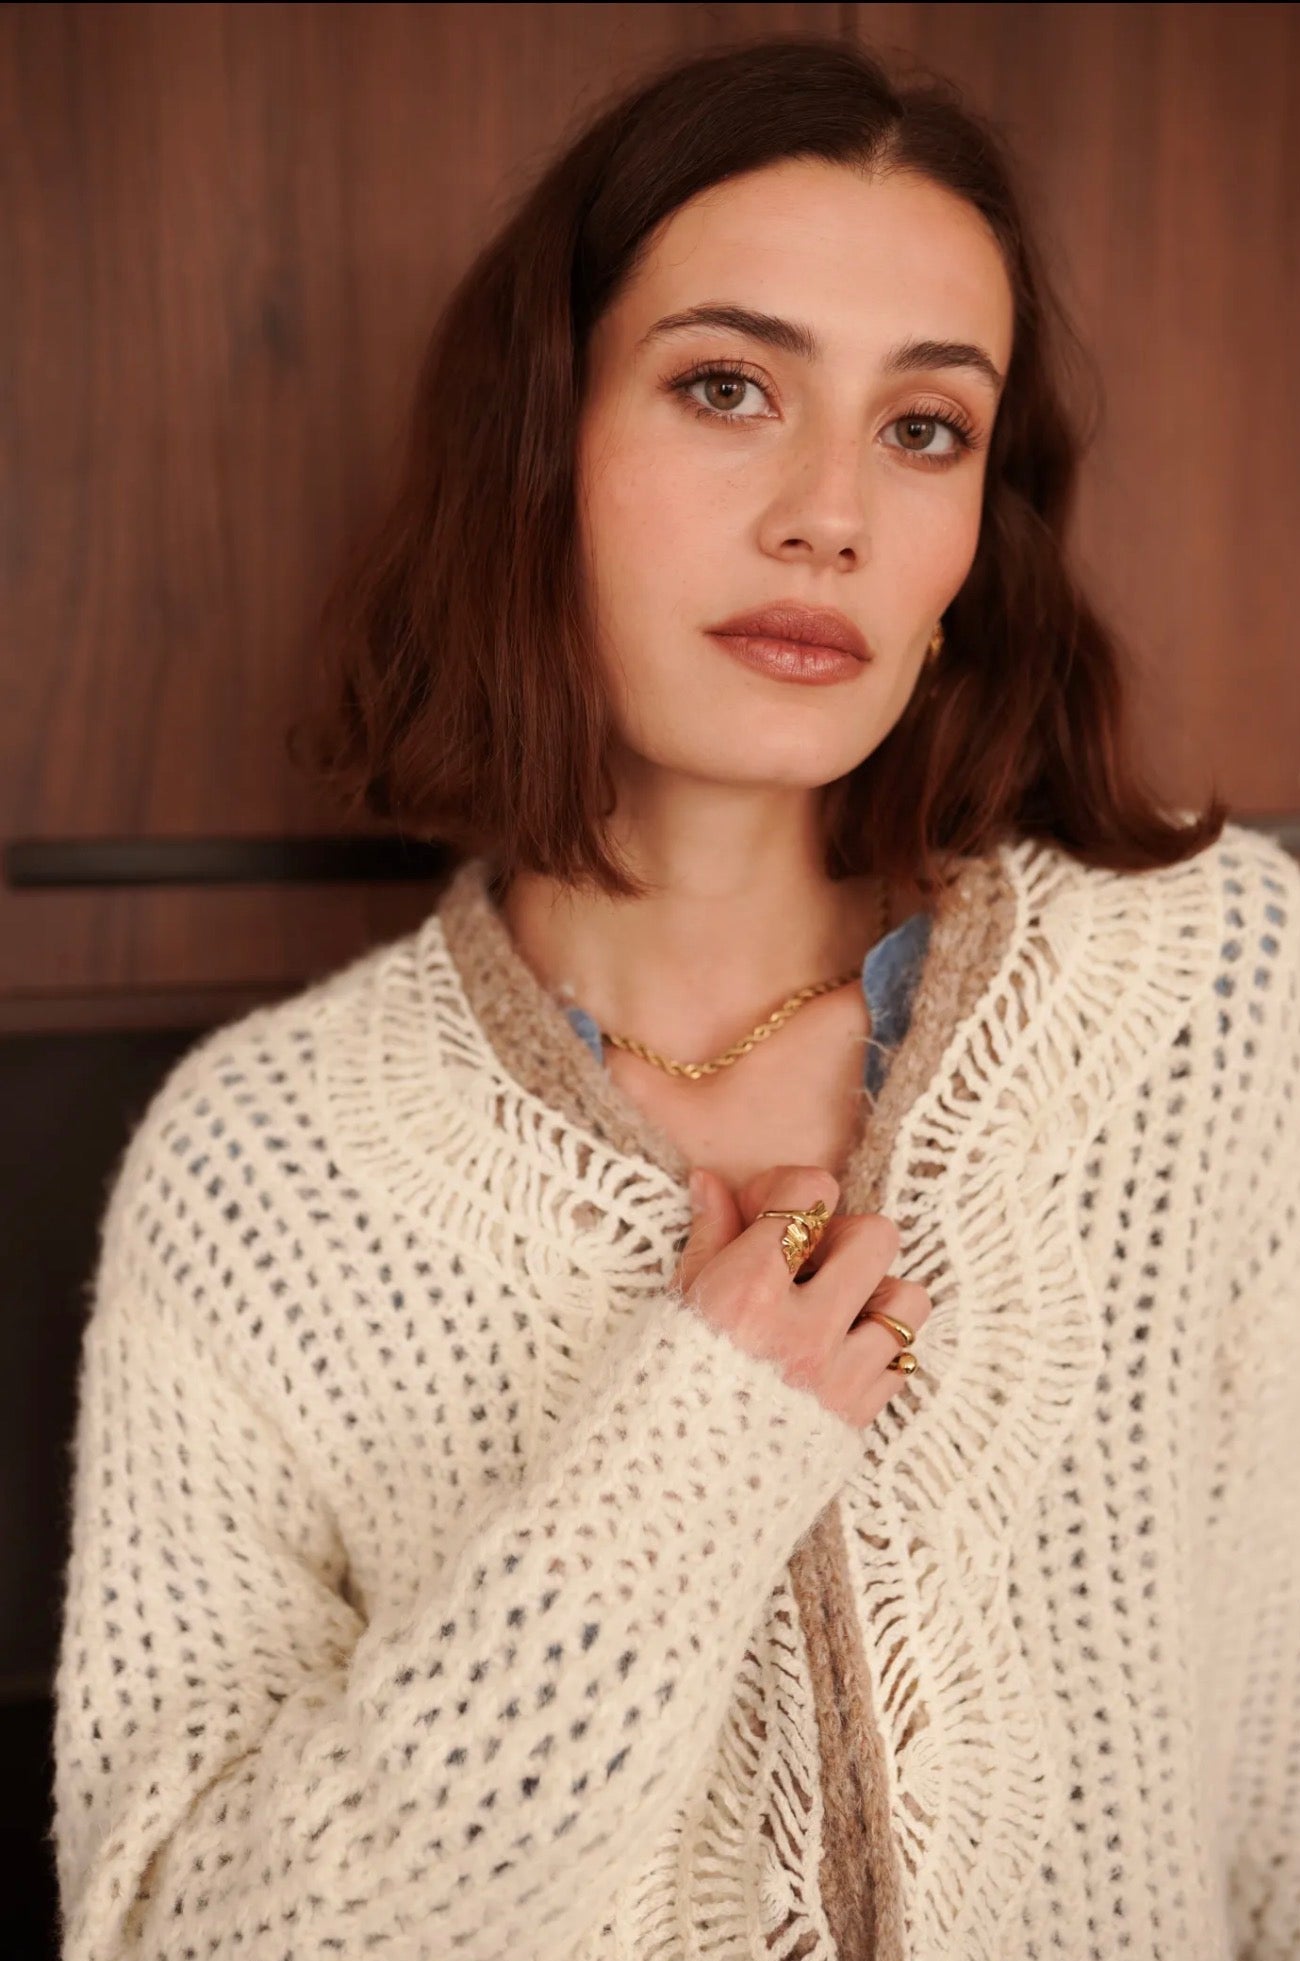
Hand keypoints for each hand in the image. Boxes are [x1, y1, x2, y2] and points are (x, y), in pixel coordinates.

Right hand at [673, 1163, 930, 1432]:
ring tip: (837, 1309)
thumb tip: (712, 1183)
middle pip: (876, 1236)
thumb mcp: (678, 1304)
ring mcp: (836, 1375)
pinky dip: (878, 1349)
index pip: (810, 1192)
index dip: (791, 1189)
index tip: (766, 1214)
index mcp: (747, 1292)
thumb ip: (708, 1238)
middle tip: (809, 1263)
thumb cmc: (663, 1388)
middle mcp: (800, 1329)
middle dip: (843, 1237)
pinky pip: (903, 1358)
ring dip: (876, 1295)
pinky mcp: (857, 1416)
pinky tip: (838, 1352)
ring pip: (908, 1298)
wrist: (668, 1489)